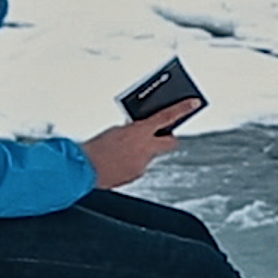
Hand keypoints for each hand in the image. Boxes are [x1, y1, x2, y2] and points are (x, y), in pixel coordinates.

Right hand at [80, 99, 198, 187]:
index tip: (195, 102)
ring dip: (141, 151)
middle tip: (159, 133)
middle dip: (167, 138)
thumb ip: (131, 129)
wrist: (83, 170)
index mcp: (140, 132)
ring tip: (121, 150)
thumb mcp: (114, 130)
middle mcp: (146, 149)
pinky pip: (138, 166)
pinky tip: (117, 161)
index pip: (168, 116)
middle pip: (170, 142)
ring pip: (150, 155)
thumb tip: (137, 129)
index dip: (183, 109)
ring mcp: (143, 164)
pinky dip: (131, 163)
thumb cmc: (94, 148)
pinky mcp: (136, 176)